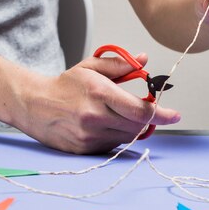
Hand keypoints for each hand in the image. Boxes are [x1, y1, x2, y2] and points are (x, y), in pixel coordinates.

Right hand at [19, 54, 180, 153]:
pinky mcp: (85, 149)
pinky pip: (112, 146)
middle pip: (137, 126)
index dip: (161, 114)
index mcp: (99, 93)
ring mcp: (89, 135)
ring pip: (126, 137)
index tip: (174, 115)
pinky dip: (114, 136)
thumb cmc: (63, 85)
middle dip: (146, 119)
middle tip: (141, 110)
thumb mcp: (90, 67)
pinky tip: (102, 125)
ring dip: (130, 128)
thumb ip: (119, 64)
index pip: (140, 109)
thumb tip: (144, 60)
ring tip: (114, 115)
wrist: (34, 105)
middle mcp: (95, 116)